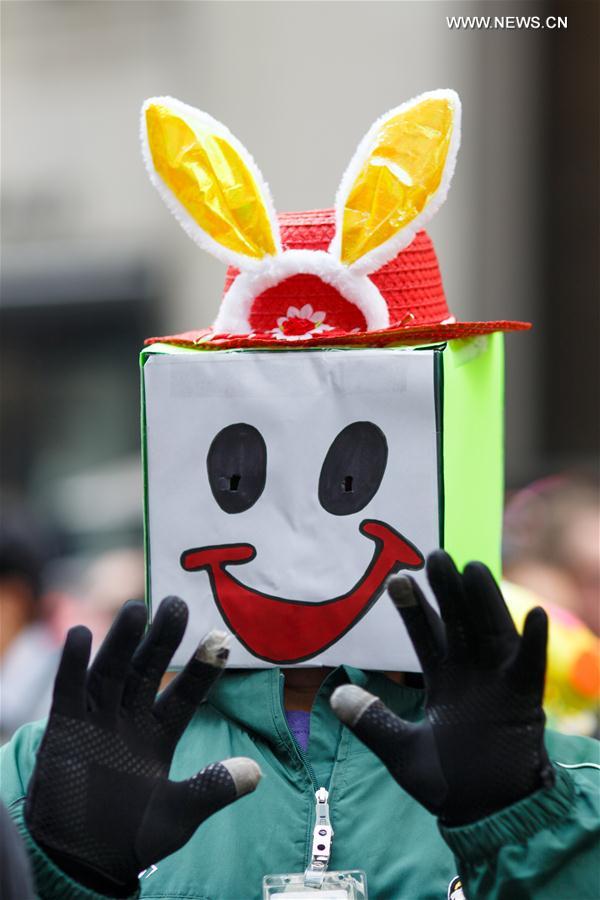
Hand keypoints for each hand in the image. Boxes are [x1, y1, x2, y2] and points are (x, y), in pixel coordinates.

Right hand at [25, 596, 259, 895]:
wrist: (81, 861)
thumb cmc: (131, 837)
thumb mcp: (178, 814)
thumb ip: (212, 789)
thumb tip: (256, 773)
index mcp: (161, 733)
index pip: (187, 693)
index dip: (202, 668)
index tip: (222, 641)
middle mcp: (130, 718)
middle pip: (148, 670)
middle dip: (162, 639)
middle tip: (176, 603)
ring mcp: (97, 720)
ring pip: (112, 671)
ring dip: (122, 642)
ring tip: (136, 609)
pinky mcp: (63, 729)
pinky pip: (67, 691)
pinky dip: (73, 664)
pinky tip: (82, 635)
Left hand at [331, 551, 553, 825]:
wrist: (486, 815)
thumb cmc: (447, 784)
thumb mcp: (400, 750)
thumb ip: (372, 722)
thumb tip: (335, 696)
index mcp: (443, 680)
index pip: (425, 635)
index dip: (412, 608)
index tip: (395, 580)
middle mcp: (471, 673)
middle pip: (458, 622)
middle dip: (446, 592)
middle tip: (434, 556)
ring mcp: (499, 683)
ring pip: (491, 632)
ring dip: (484, 602)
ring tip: (473, 567)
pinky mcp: (524, 701)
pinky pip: (530, 667)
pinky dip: (533, 642)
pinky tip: (534, 615)